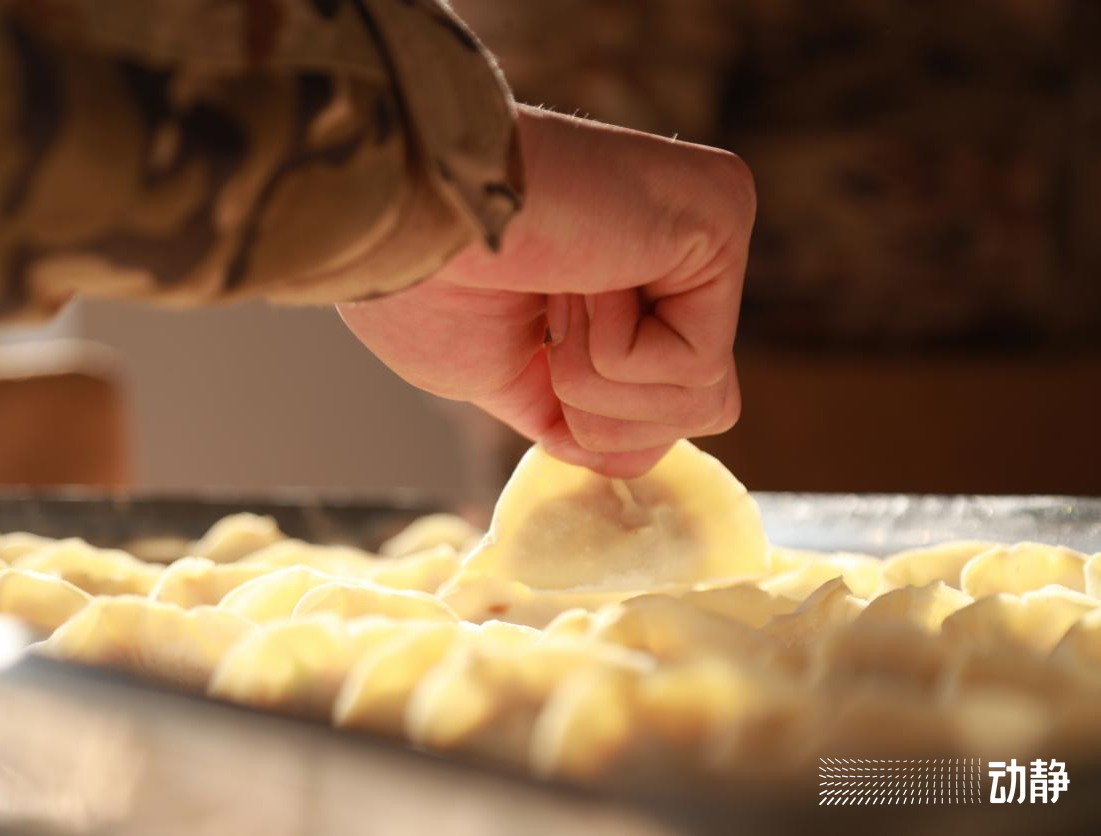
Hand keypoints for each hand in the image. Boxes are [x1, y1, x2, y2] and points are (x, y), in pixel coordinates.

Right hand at [338, 105, 755, 477]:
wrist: (397, 216)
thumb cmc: (425, 284)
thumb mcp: (503, 374)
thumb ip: (575, 412)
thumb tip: (626, 459)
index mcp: (642, 274)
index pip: (677, 404)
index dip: (601, 422)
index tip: (533, 335)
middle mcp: (691, 242)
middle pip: (708, 410)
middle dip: (607, 411)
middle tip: (544, 317)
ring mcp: (714, 222)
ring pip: (707, 399)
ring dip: (599, 379)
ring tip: (558, 290)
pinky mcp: (723, 212)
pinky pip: (698, 364)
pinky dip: (614, 350)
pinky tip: (579, 274)